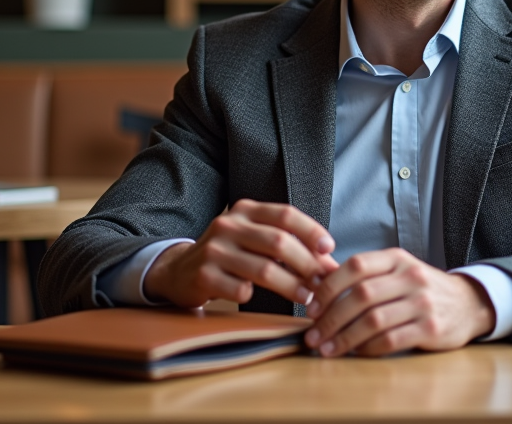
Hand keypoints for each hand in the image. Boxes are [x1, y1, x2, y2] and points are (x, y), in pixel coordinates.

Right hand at [144, 199, 337, 308]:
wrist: (180, 270)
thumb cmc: (230, 255)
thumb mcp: (254, 240)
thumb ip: (289, 246)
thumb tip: (331, 264)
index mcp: (245, 211)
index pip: (286, 215)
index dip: (311, 231)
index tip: (330, 248)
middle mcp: (228, 224)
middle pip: (279, 242)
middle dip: (307, 264)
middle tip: (324, 283)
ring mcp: (214, 249)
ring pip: (264, 269)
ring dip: (292, 286)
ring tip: (307, 297)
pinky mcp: (203, 275)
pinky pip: (240, 289)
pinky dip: (256, 296)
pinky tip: (262, 300)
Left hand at [303, 248, 494, 356]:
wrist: (468, 304)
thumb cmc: (421, 289)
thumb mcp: (397, 271)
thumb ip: (364, 275)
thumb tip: (317, 283)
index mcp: (397, 259)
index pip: (356, 266)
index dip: (328, 287)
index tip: (311, 307)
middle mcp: (410, 277)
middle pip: (361, 295)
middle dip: (331, 318)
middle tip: (314, 335)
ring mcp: (422, 302)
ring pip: (373, 320)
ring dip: (345, 338)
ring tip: (328, 349)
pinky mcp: (431, 328)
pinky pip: (391, 340)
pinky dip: (368, 349)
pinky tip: (357, 353)